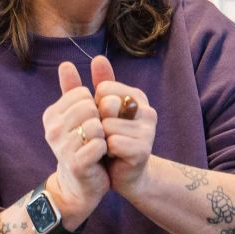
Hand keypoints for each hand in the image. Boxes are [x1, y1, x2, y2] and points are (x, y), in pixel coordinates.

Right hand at [40, 61, 109, 220]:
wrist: (81, 185)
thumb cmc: (82, 146)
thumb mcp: (76, 116)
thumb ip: (72, 90)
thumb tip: (65, 63)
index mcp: (51, 114)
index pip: (82, 94)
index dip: (94, 106)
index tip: (90, 121)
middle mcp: (52, 129)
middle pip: (89, 107)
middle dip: (100, 120)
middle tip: (96, 135)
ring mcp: (61, 147)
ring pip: (95, 125)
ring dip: (103, 135)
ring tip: (97, 146)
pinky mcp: (75, 163)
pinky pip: (99, 144)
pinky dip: (105, 149)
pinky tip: (99, 157)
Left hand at [87, 56, 156, 197]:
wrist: (122, 174)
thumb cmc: (109, 140)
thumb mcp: (99, 111)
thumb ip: (91, 86)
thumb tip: (86, 59)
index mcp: (136, 96)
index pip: (104, 89)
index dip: (95, 106)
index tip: (103, 119)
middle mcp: (146, 110)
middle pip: (106, 104)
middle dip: (99, 122)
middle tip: (106, 135)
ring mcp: (148, 130)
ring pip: (108, 126)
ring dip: (102, 139)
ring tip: (110, 147)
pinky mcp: (143, 149)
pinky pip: (113, 143)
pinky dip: (107, 151)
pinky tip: (113, 157)